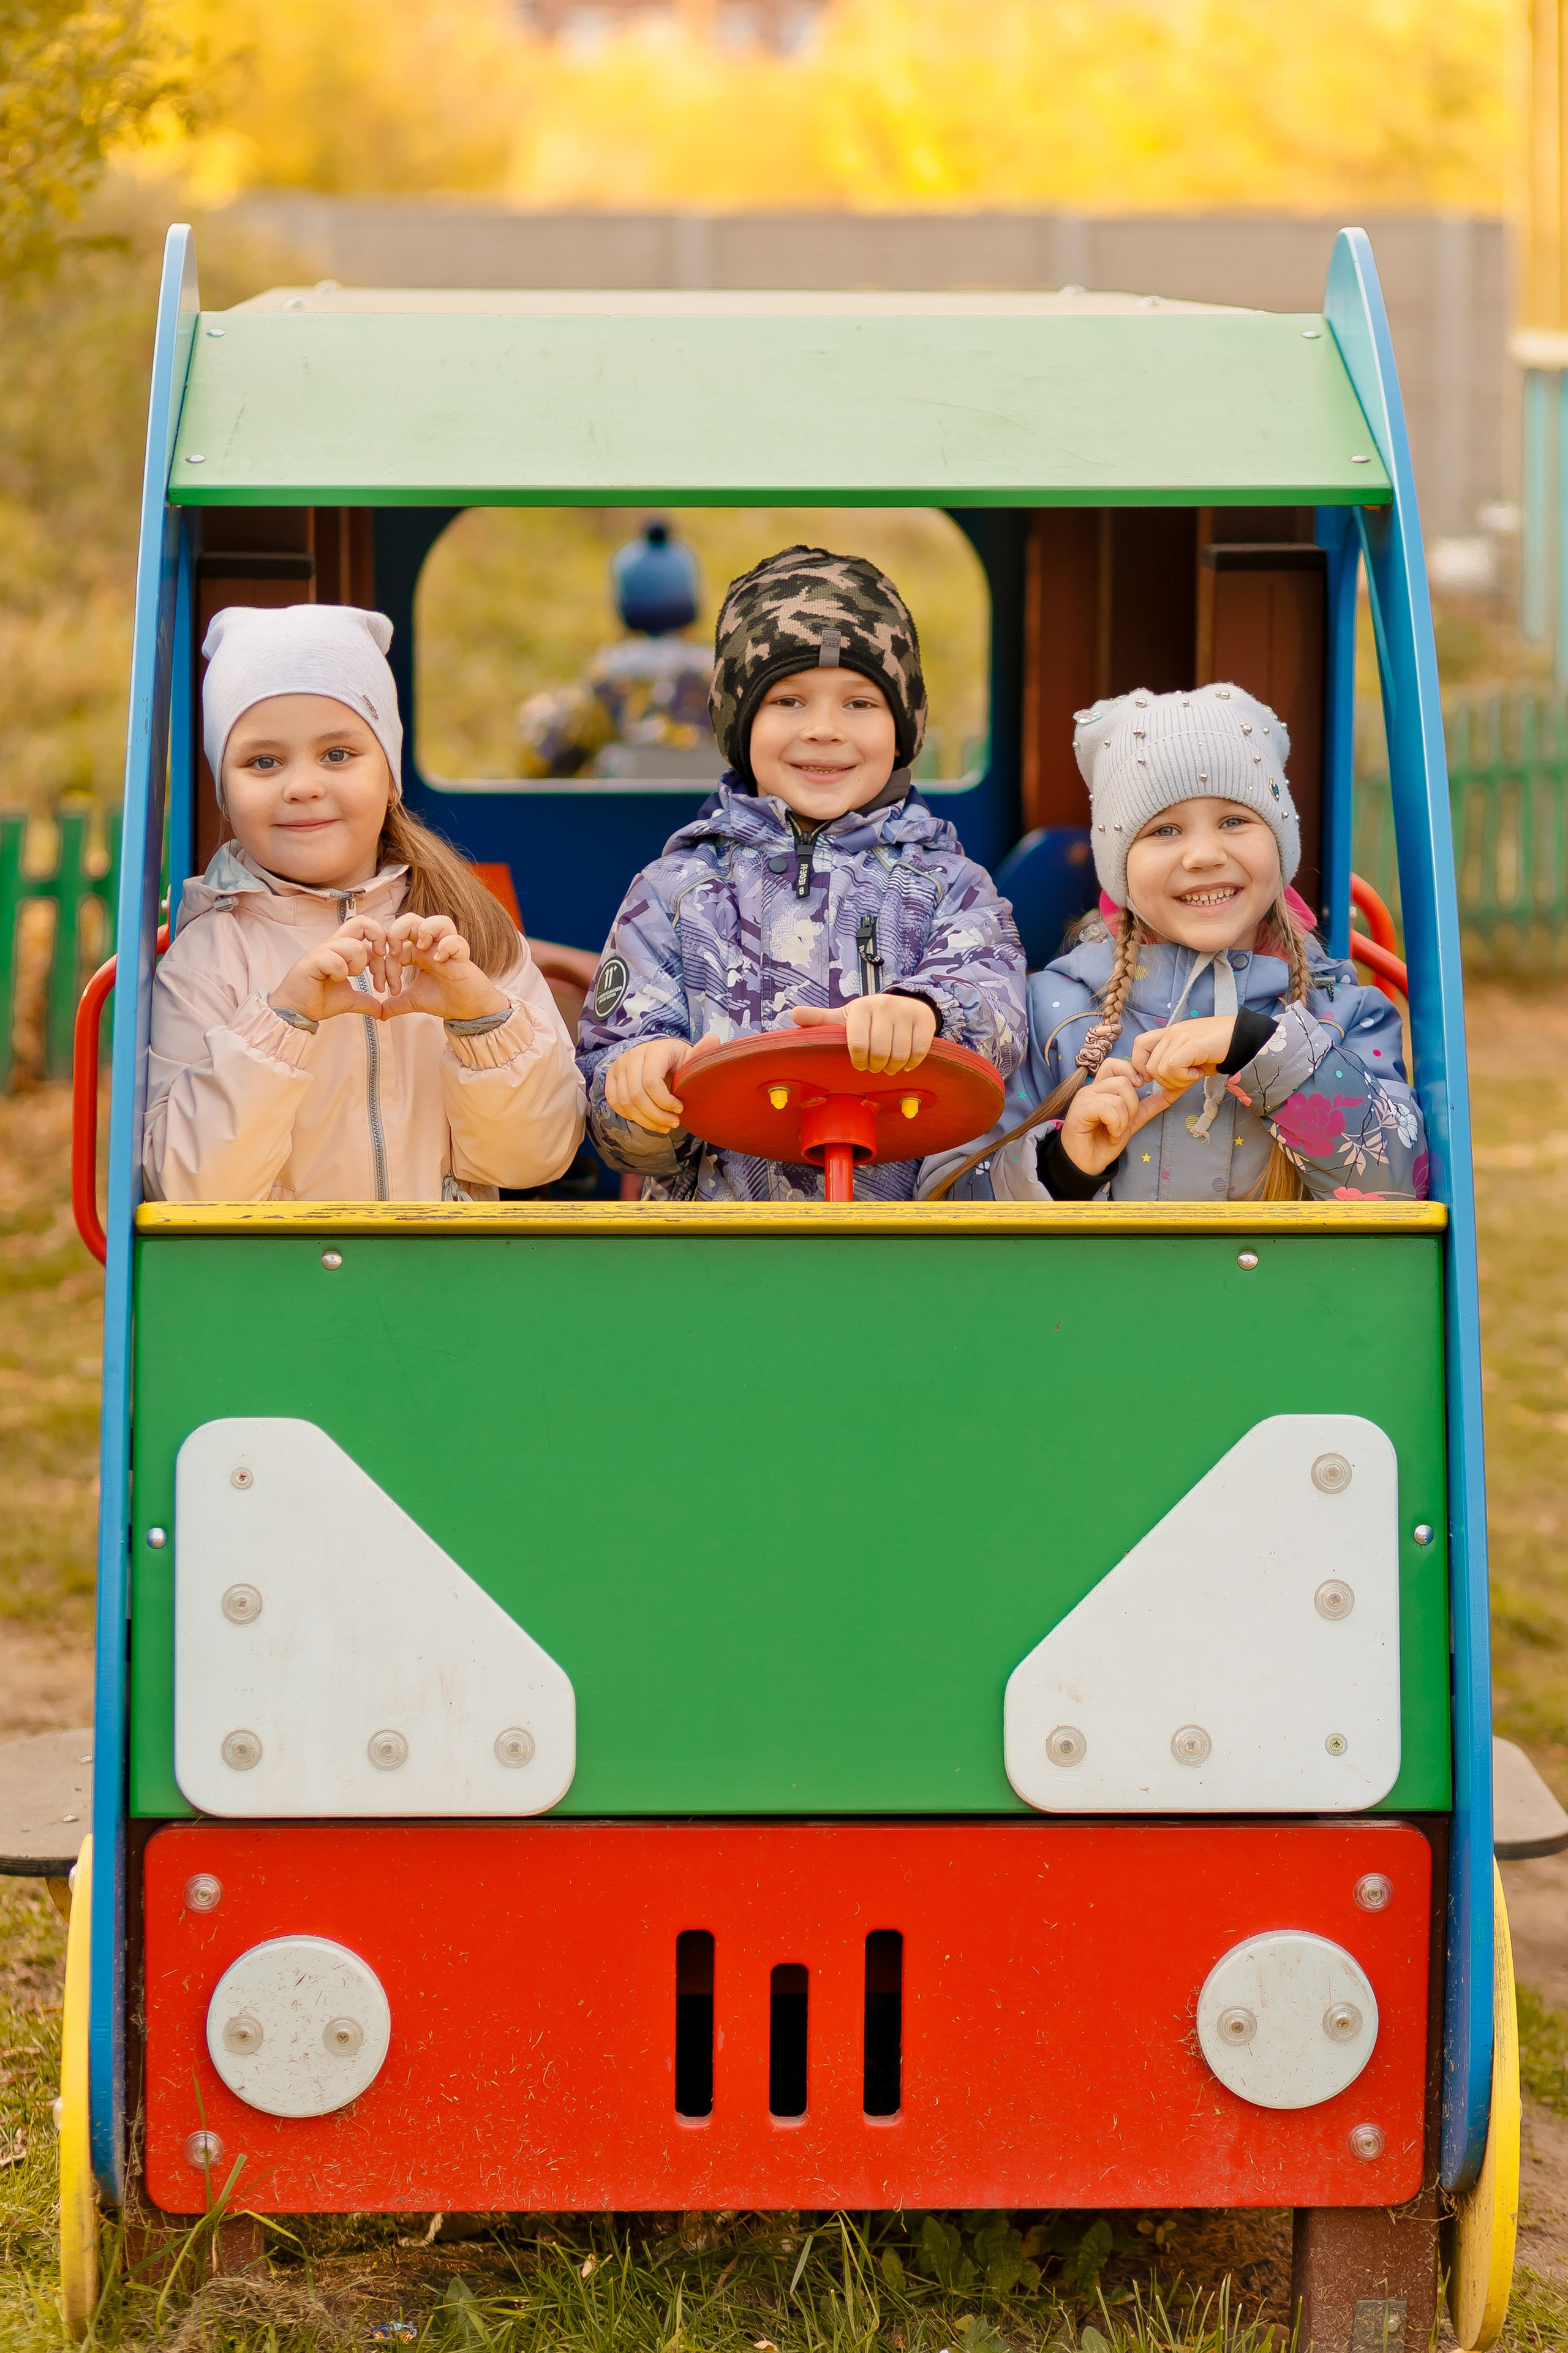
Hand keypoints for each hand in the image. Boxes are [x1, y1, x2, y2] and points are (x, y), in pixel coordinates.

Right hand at [269, 916, 394, 1024]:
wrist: (296, 1011)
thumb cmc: (318, 999)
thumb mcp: (350, 999)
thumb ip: (366, 1000)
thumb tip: (382, 1010)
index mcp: (342, 948)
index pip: (370, 931)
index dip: (386, 947)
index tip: (390, 972)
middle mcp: (333, 944)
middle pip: (362, 922)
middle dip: (380, 939)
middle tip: (382, 961)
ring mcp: (322, 951)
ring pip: (354, 946)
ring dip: (358, 965)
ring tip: (349, 977)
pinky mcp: (312, 961)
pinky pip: (336, 960)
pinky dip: (340, 973)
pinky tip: (333, 980)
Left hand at [377, 913, 513, 1024]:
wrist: (468, 1011)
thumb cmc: (445, 999)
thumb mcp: (413, 1001)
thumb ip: (396, 1004)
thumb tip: (379, 1013)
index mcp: (418, 953)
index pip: (396, 945)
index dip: (386, 963)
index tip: (389, 988)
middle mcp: (432, 947)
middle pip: (413, 920)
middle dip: (398, 930)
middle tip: (395, 951)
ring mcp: (448, 950)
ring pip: (439, 921)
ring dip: (425, 930)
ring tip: (420, 947)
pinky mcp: (463, 958)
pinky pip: (456, 941)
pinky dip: (447, 946)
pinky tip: (439, 960)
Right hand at [604, 1031, 722, 1133]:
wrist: (662, 1057)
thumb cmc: (679, 1061)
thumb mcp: (692, 1058)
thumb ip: (700, 1054)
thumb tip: (713, 1039)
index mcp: (654, 1050)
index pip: (651, 1082)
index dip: (665, 1102)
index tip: (680, 1109)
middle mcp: (632, 1055)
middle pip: (636, 1095)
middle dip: (656, 1115)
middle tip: (673, 1124)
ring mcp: (619, 1066)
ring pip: (625, 1103)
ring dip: (645, 1120)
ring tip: (663, 1126)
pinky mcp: (611, 1077)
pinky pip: (615, 1103)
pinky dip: (631, 1116)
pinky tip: (648, 1120)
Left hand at [789, 992, 936, 1074]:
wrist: (905, 1003)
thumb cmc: (869, 1017)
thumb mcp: (845, 1017)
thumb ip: (820, 1019)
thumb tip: (792, 1014)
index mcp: (861, 1008)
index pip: (858, 1045)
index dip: (859, 1061)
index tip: (860, 1063)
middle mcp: (884, 1005)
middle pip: (880, 1053)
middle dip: (877, 1066)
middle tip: (876, 1066)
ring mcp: (906, 1012)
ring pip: (900, 1054)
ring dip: (894, 1067)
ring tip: (890, 1066)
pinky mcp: (924, 1019)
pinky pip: (919, 1051)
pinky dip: (912, 1063)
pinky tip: (906, 1062)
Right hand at [1058, 1056, 1167, 1175]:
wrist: (1087, 1165)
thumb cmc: (1103, 1143)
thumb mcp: (1130, 1123)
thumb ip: (1146, 1108)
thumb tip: (1168, 1096)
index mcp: (1101, 1089)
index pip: (1115, 1064)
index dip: (1131, 1072)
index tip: (1140, 1089)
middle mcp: (1091, 1090)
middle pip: (1122, 1081)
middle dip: (1132, 1106)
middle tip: (1126, 1123)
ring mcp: (1083, 1099)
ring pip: (1117, 1097)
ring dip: (1123, 1120)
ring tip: (1115, 1133)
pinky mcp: (1079, 1111)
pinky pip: (1106, 1108)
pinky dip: (1115, 1124)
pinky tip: (1111, 1135)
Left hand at [1129, 1015, 1235, 1095]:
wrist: (1245, 1038)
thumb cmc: (1220, 1050)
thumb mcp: (1193, 1065)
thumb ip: (1177, 1078)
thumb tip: (1165, 1097)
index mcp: (1169, 1034)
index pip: (1139, 1045)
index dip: (1140, 1065)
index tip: (1153, 1079)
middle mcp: (1172, 1032)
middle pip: (1149, 1066)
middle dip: (1166, 1082)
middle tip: (1187, 1078)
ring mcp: (1180, 1036)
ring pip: (1159, 1069)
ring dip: (1178, 1080)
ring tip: (1195, 1074)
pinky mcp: (1190, 1043)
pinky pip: (1173, 1067)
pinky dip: (1185, 1077)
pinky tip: (1199, 1072)